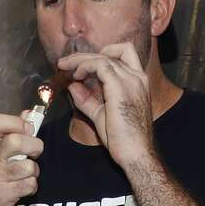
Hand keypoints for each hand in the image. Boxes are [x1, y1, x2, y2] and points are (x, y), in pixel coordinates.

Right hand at [0, 113, 41, 205]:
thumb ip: (14, 132)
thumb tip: (28, 113)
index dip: (16, 122)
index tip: (27, 130)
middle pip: (16, 141)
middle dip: (34, 146)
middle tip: (34, 154)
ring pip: (28, 166)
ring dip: (34, 171)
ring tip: (26, 175)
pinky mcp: (3, 193)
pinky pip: (30, 185)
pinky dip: (32, 187)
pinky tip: (23, 189)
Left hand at [58, 43, 153, 167]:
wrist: (136, 154)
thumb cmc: (124, 140)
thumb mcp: (101, 115)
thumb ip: (87, 100)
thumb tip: (72, 87)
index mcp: (139, 83)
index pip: (123, 55)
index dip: (102, 55)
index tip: (82, 65)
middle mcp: (138, 78)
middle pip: (113, 52)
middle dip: (86, 55)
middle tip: (66, 63)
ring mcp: (131, 81)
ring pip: (103, 57)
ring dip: (81, 59)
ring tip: (66, 67)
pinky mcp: (120, 87)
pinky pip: (99, 65)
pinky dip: (84, 66)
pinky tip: (75, 75)